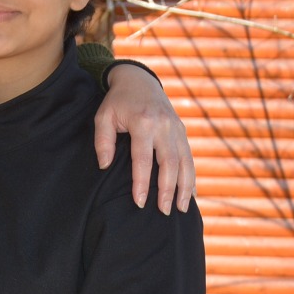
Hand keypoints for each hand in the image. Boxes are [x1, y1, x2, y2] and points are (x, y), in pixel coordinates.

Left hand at [93, 64, 194, 213]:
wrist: (139, 80)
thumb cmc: (117, 102)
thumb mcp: (103, 117)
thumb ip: (103, 141)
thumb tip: (104, 166)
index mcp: (143, 122)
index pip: (143, 159)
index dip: (142, 183)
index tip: (139, 202)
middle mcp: (164, 126)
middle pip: (169, 163)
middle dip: (168, 190)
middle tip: (163, 212)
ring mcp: (177, 128)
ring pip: (185, 162)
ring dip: (185, 187)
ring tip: (180, 210)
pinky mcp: (182, 131)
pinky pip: (190, 157)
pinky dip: (191, 177)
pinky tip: (191, 195)